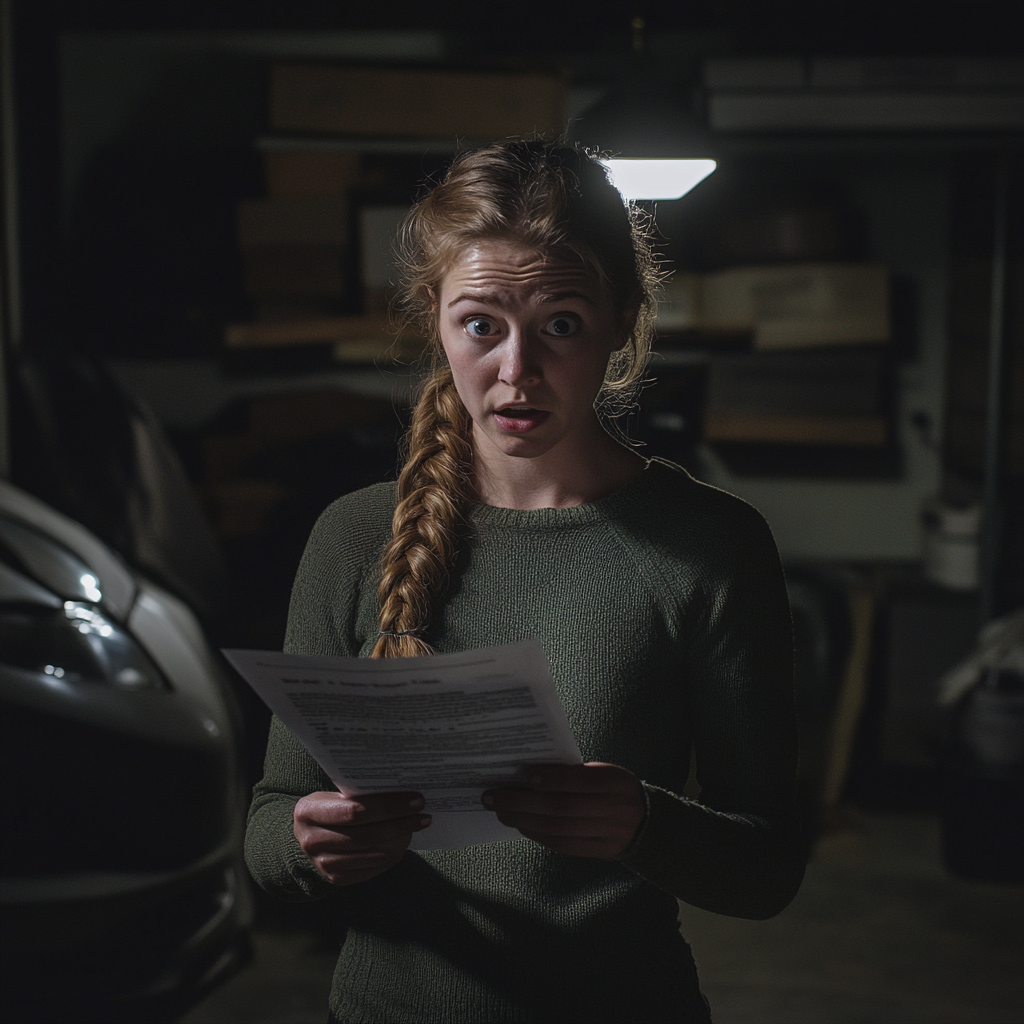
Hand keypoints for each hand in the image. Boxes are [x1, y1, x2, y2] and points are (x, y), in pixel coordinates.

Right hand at [293, 790, 430, 885]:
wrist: (309, 833)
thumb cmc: (330, 805)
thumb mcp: (334, 793)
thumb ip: (359, 793)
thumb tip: (404, 789)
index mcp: (308, 811)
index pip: (355, 811)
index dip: (389, 806)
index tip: (415, 800)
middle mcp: (312, 840)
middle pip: (366, 834)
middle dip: (400, 824)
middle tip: (422, 815)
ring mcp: (322, 863)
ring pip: (372, 853)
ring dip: (400, 840)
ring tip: (417, 826)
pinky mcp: (336, 878)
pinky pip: (371, 869)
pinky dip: (392, 856)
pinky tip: (403, 842)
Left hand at [482, 762, 645, 858]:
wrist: (647, 822)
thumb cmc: (614, 789)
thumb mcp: (604, 772)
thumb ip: (575, 773)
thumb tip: (529, 774)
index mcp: (615, 782)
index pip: (581, 781)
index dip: (552, 779)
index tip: (524, 775)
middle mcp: (613, 809)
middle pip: (563, 808)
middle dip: (523, 802)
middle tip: (496, 796)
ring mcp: (606, 834)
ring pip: (559, 830)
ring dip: (524, 820)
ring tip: (501, 811)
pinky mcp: (598, 852)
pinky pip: (563, 845)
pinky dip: (537, 834)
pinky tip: (521, 824)